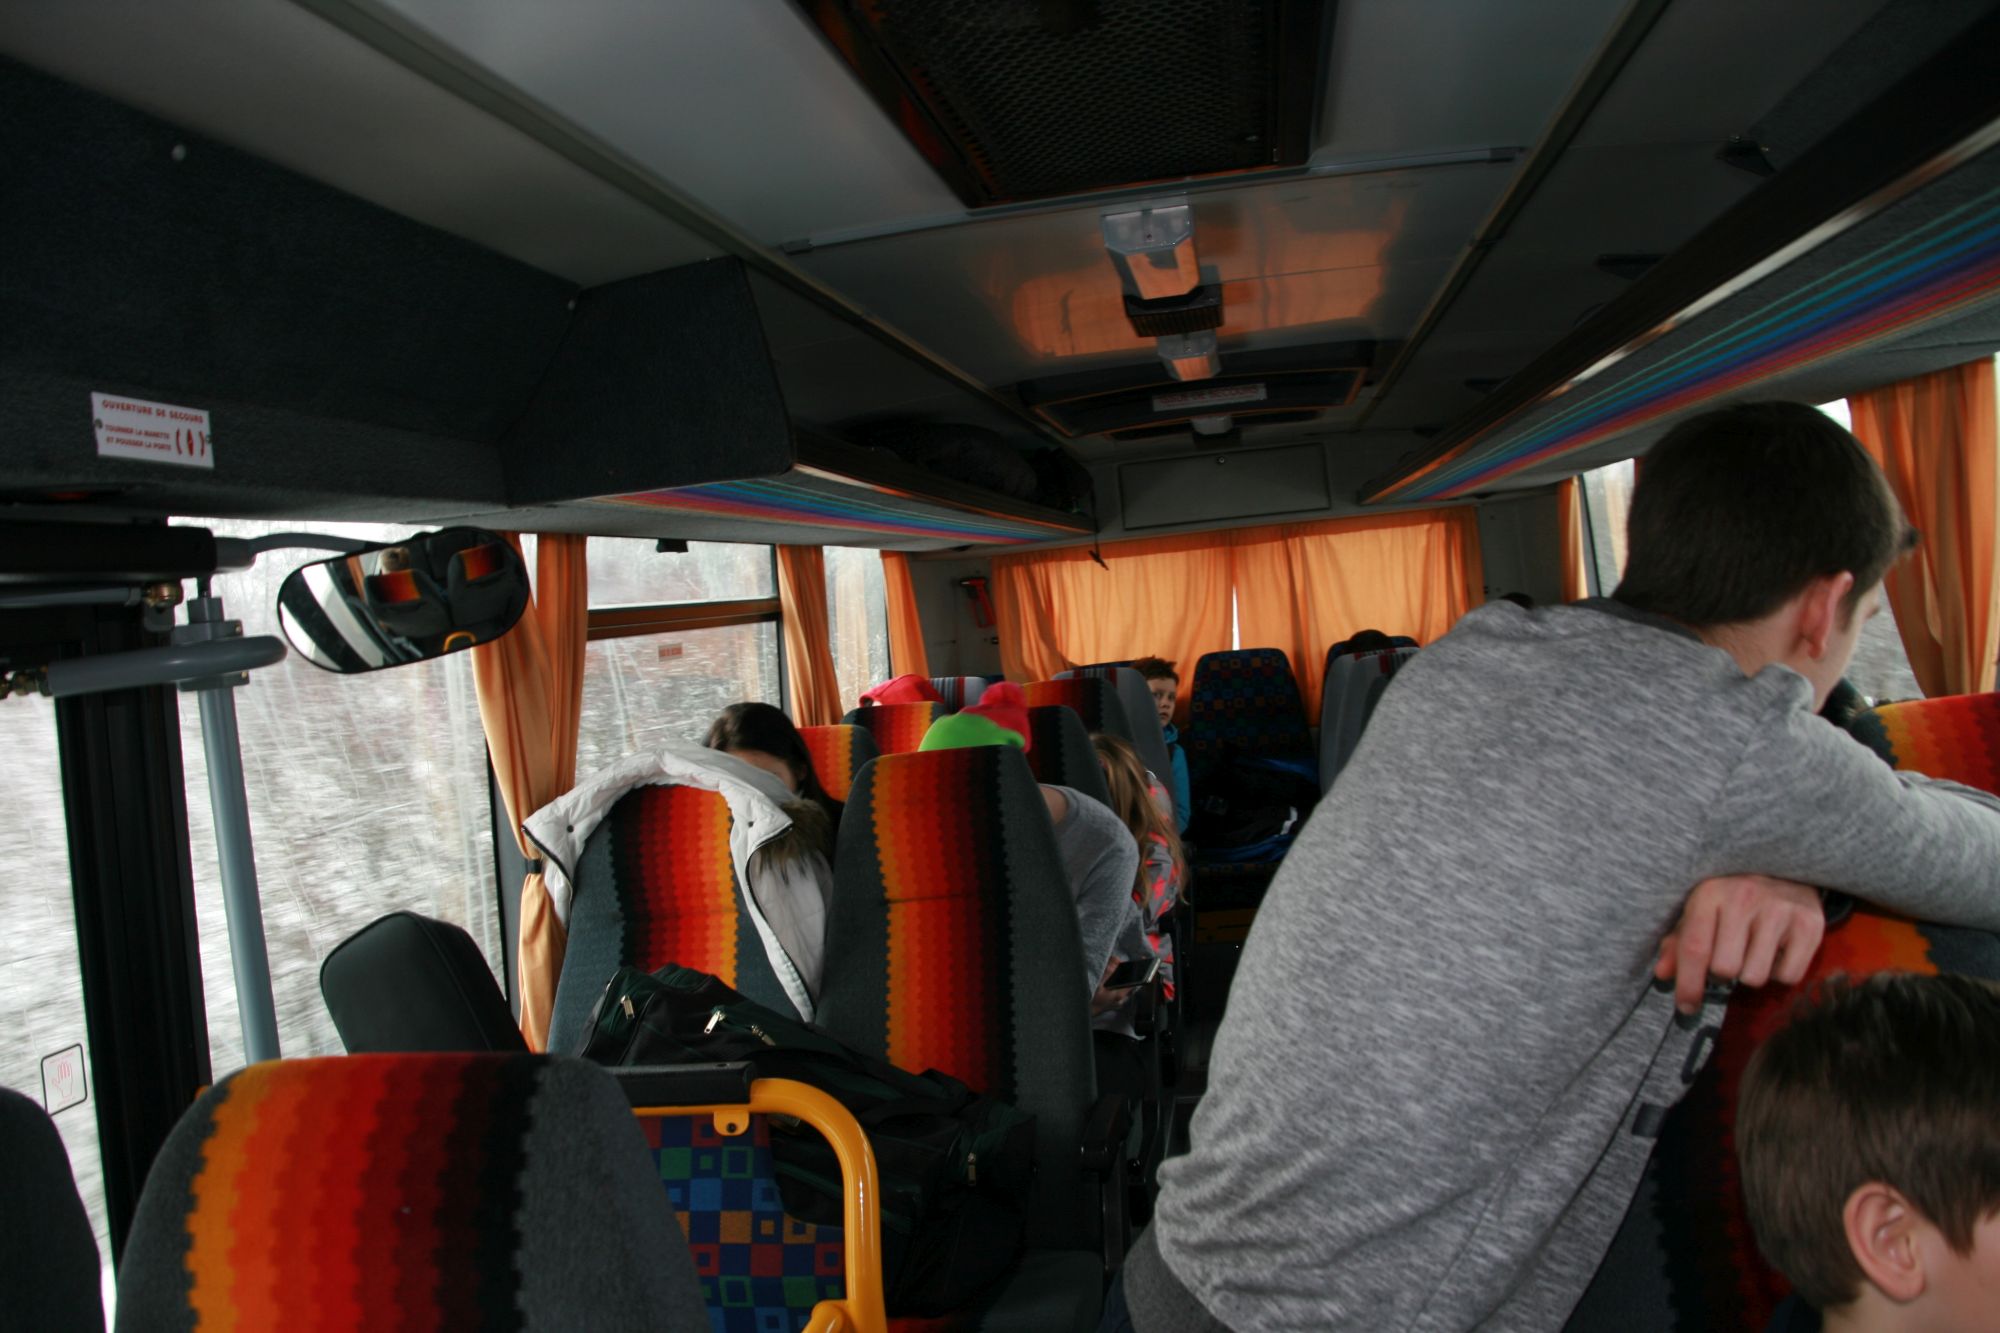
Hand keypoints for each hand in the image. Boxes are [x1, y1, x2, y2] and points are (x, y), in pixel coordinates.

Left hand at [1655, 874, 1824, 1014]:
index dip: (1688, 984)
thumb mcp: (1701, 908)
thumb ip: (1679, 941)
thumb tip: (1662, 974)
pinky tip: (1775, 953)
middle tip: (1725, 962)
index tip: (1686, 1006)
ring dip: (1749, 975)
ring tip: (1750, 953)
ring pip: (1755, 976)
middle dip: (1720, 975)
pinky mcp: (1810, 924)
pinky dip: (1778, 974)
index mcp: (1710, 893)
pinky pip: (1788, 976)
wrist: (1783, 866)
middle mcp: (1745, 898)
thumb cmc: (1732, 894)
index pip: (1694, 948)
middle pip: (1725, 969)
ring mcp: (1780, 910)